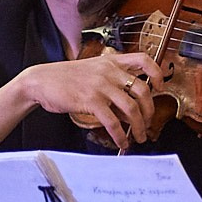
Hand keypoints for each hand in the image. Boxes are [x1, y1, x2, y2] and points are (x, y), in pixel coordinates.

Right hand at [15, 51, 168, 149]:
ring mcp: (100, 85)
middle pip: (143, 90)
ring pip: (131, 108)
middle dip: (150, 110)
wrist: (41, 81)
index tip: (160, 86)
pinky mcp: (90, 100)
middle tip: (148, 123)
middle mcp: (109, 71)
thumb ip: (113, 85)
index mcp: (111, 61)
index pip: (143, 59)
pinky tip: (121, 141)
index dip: (157, 72)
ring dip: (139, 126)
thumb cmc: (66, 78)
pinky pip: (112, 121)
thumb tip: (132, 109)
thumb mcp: (93, 72)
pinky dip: (120, 134)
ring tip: (139, 137)